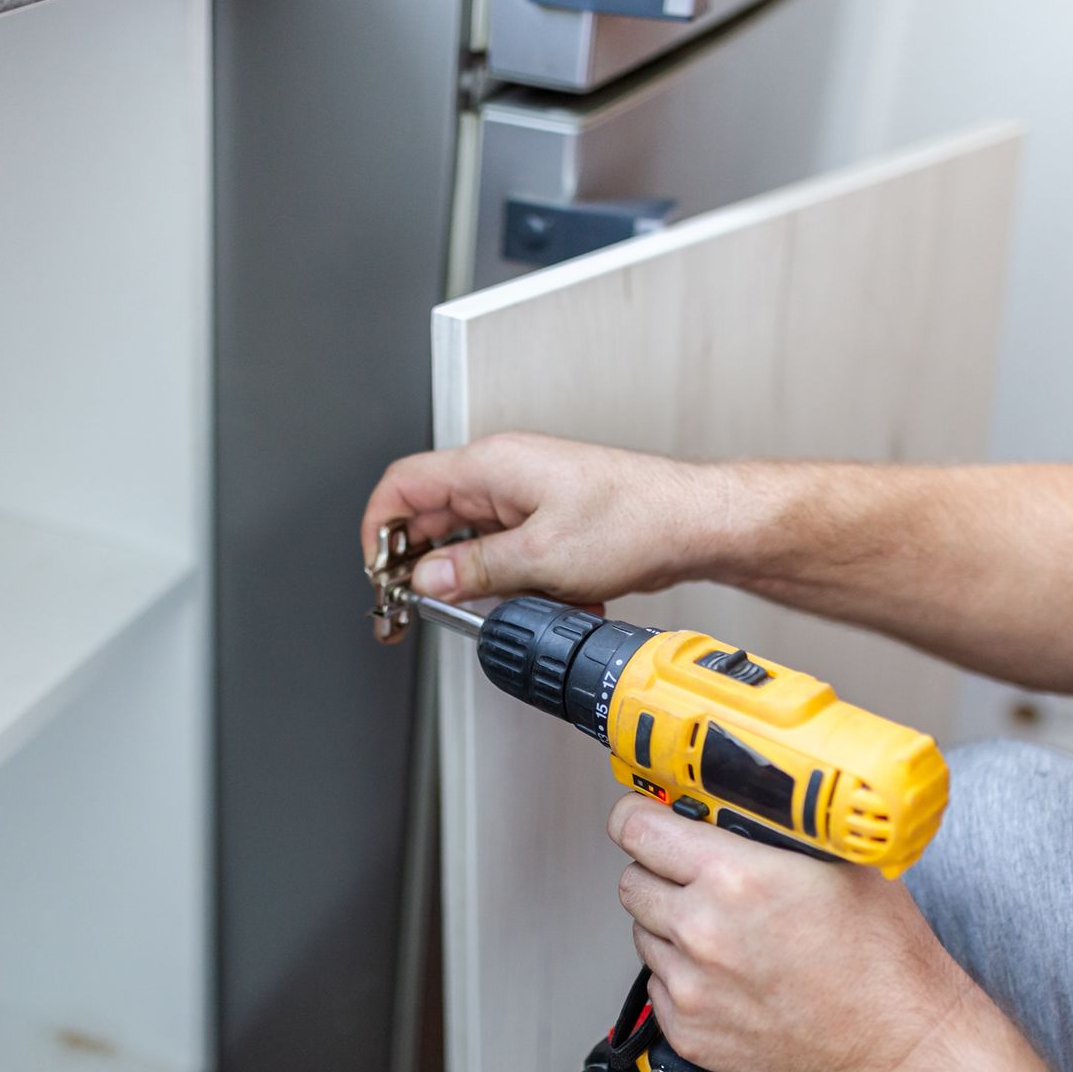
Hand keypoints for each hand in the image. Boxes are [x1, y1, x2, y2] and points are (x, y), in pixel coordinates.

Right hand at [359, 433, 737, 603]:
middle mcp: (502, 474)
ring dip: (485, 582)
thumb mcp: (541, 556)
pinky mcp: (547, 521)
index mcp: (490, 465)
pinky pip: (509, 554)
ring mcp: (525, 497)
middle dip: (430, 568)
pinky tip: (550, 600)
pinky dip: (520, 584)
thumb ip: (474, 569)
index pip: (402, 485)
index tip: (380, 572)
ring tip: (510, 605)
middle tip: (428, 606)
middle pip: (433, 518)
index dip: (380, 530)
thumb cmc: (635, 519)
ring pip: (472, 543)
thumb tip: (427, 580)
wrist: (692, 523)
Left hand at [607, 793, 972, 1071]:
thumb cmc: (882, 957)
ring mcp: (692, 988)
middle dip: (658, 871)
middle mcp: (702, 932)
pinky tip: (730, 974)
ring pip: (644, 933)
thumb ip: (775, 827)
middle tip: (694, 875)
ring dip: (671, 925)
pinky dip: (684, 975)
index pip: (635, 828)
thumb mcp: (840, 860)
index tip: (643, 816)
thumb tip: (735, 800)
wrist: (898, 1044)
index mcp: (734, 878)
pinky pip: (660, 985)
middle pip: (633, 880)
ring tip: (726, 931)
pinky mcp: (691, 1032)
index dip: (637, 816)